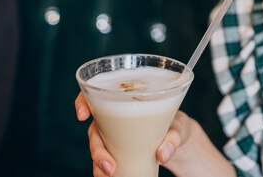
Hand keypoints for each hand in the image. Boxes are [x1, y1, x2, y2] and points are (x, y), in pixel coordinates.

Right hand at [74, 92, 194, 176]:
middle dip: (96, 148)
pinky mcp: (117, 148)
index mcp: (127, 100)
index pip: (97, 93)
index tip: (83, 115)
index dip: (83, 101)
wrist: (179, 140)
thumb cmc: (176, 125)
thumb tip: (163, 154)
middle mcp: (116, 115)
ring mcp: (114, 133)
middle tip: (110, 166)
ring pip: (96, 145)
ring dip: (98, 162)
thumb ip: (173, 138)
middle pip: (95, 127)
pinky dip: (101, 169)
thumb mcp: (179, 128)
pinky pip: (103, 158)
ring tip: (109, 174)